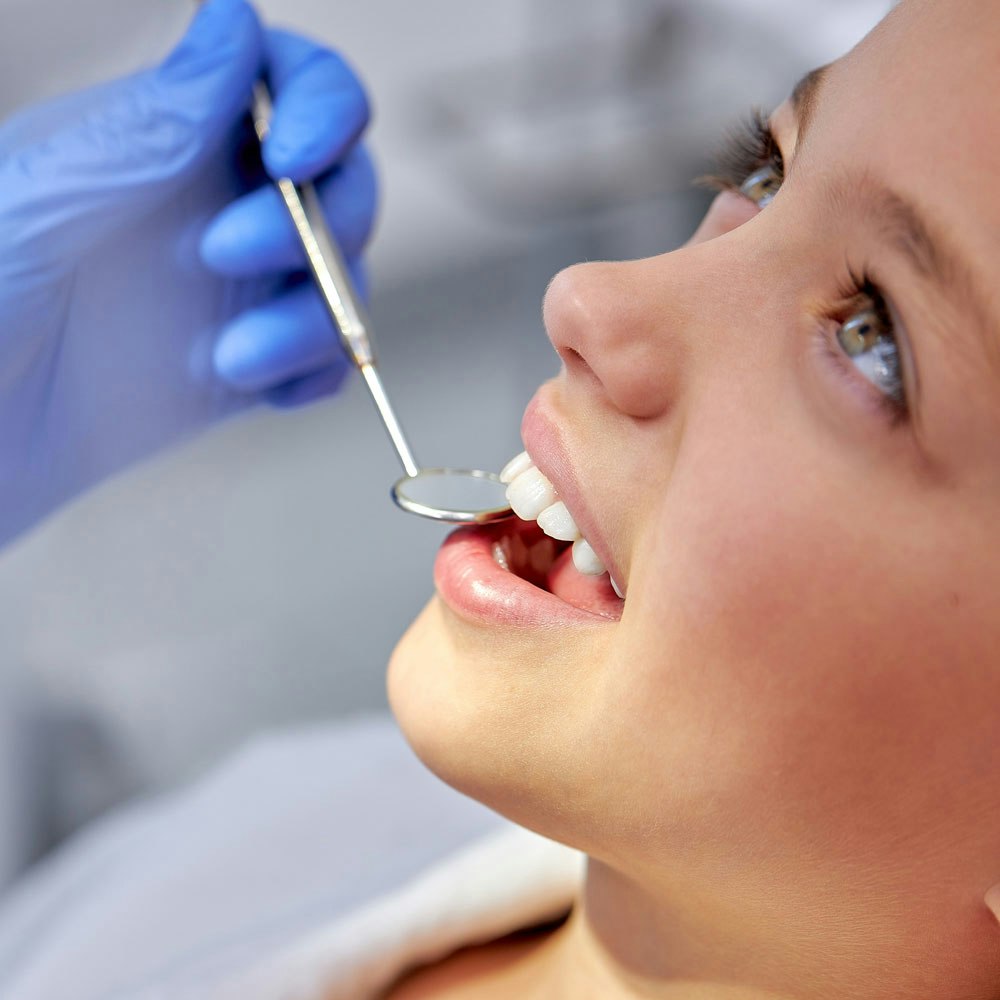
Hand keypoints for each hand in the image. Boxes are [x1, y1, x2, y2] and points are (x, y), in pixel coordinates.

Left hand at [0, 0, 375, 544]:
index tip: (297, 157)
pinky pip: (324, 358)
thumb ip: (155, 120)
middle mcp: (217, 207)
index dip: (322, 105)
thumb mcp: (48, 199)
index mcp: (169, 141)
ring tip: (233, 359)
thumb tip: (236, 16)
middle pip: (339, 184)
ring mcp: (238, 291)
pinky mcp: (249, 367)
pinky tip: (265, 390)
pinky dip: (316, 372)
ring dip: (312, 320)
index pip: (289, 84)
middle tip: (223, 258)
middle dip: (313, 224)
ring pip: (340, 278)